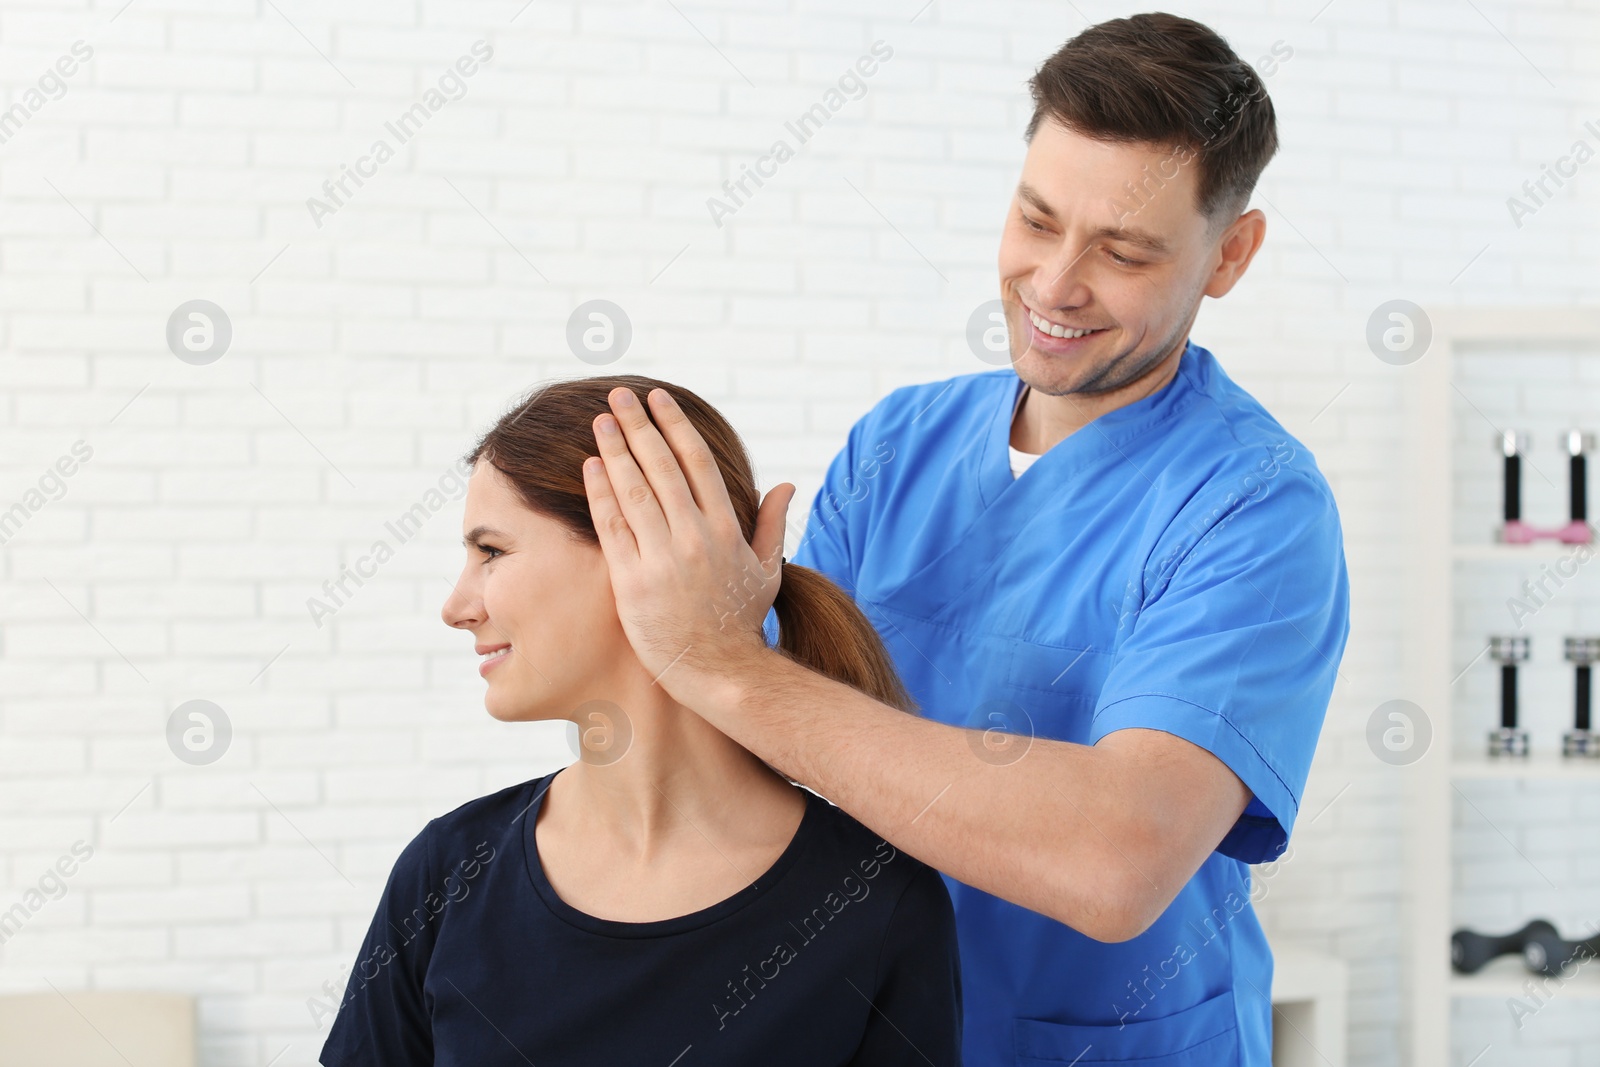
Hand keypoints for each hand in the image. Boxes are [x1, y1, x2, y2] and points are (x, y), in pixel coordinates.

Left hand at [582, 385, 797, 690]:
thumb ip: (772, 524)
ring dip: (616, 451)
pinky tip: (592, 466)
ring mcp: (663, 559)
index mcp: (727, 530)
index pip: (697, 462)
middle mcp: (695, 538)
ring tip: (601, 421)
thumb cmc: (741, 622)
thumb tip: (786, 486)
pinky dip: (601, 493)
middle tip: (619, 396)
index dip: (675, 426)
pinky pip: (613, 527)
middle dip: (639, 426)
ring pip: (635, 491)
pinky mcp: (633, 581)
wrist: (720, 672)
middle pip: (662, 468)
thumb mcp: (767, 571)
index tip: (658, 400)